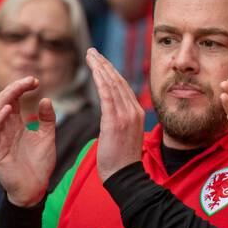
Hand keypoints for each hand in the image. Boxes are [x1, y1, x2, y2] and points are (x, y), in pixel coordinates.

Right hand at [0, 77, 56, 206]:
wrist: (34, 188)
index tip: (36, 80)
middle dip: (15, 88)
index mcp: (16, 123)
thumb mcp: (47, 137)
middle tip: (30, 80)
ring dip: (7, 98)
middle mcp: (6, 128)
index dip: (22, 87)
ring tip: (19, 88)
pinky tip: (8, 109)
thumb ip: (47, 120)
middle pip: (3, 101)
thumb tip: (45, 99)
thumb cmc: (39, 164)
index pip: (14, 99)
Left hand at [85, 47, 145, 181]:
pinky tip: (93, 69)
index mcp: (137, 113)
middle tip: (92, 52)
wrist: (125, 176)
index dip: (111, 72)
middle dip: (104, 64)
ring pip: (113, 83)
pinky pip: (107, 94)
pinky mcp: (116, 120)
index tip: (101, 62)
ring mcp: (126, 115)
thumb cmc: (120, 161)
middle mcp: (134, 110)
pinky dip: (101, 79)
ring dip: (100, 67)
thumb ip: (120, 121)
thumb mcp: (124, 136)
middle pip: (118, 81)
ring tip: (90, 55)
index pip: (123, 87)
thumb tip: (112, 116)